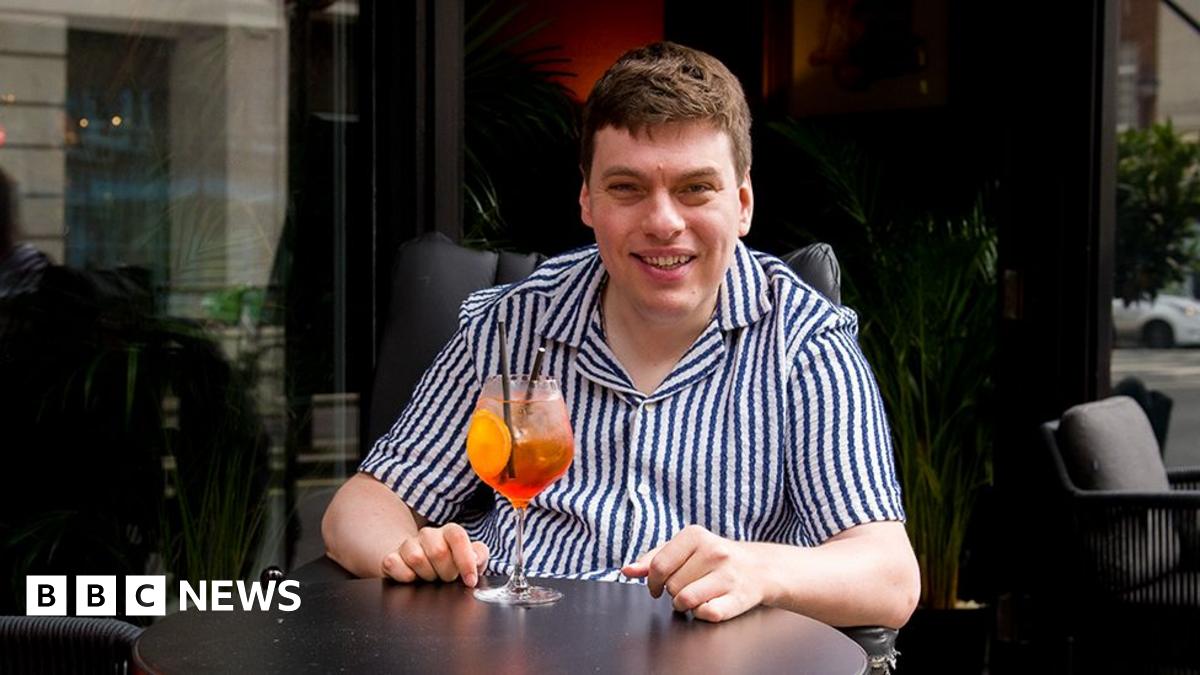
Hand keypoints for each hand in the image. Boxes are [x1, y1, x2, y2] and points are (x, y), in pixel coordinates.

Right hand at [381, 523, 488, 586]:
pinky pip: (395, 565)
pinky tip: (412, 579)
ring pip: (417, 558)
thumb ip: (479, 555)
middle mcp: (428, 535)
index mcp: (449, 532)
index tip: (470, 581)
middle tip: (448, 578)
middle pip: (438, 552)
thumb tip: (476, 558)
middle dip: (447, 573)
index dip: (465, 560)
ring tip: (431, 578)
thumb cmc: (451, 565)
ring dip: (427, 576)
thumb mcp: (471, 560)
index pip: (458, 537)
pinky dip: (405, 577)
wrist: (422, 569)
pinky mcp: (391, 558)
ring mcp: (408, 545)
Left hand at [621, 525, 769, 622]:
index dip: (652, 582)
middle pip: (671, 585)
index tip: (657, 586)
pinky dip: (701, 614)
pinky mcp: (738, 597)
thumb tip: (627, 570)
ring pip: (684, 601)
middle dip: (673, 591)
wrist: (759, 568)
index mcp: (695, 535)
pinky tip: (710, 604)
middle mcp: (714, 552)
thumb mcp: (684, 549)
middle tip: (688, 585)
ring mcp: (727, 575)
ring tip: (696, 596)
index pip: (658, 566)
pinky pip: (705, 614)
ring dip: (685, 605)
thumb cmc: (714, 558)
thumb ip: (654, 558)